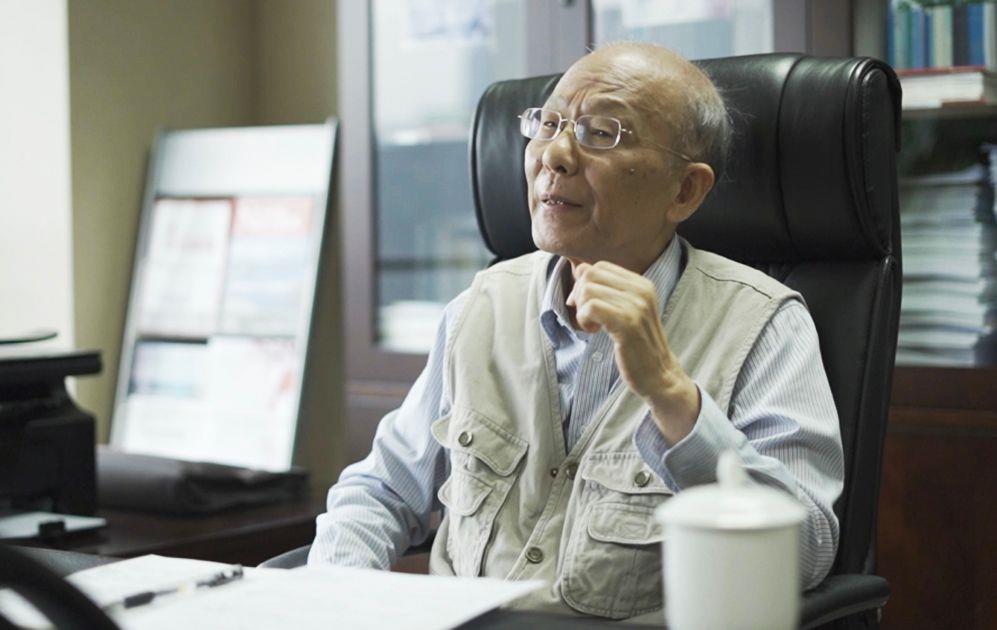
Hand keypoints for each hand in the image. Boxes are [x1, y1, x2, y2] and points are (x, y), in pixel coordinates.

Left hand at [566, 261, 700, 444]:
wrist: (659, 375)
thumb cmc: (637, 345)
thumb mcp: (626, 311)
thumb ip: (607, 291)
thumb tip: (579, 270)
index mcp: (642, 284)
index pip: (600, 266)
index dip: (585, 284)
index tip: (588, 306)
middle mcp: (641, 290)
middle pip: (590, 274)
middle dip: (579, 295)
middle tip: (588, 317)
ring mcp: (636, 306)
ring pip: (588, 290)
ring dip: (581, 310)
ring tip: (593, 326)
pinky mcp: (627, 323)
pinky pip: (591, 308)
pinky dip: (584, 320)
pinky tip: (594, 332)